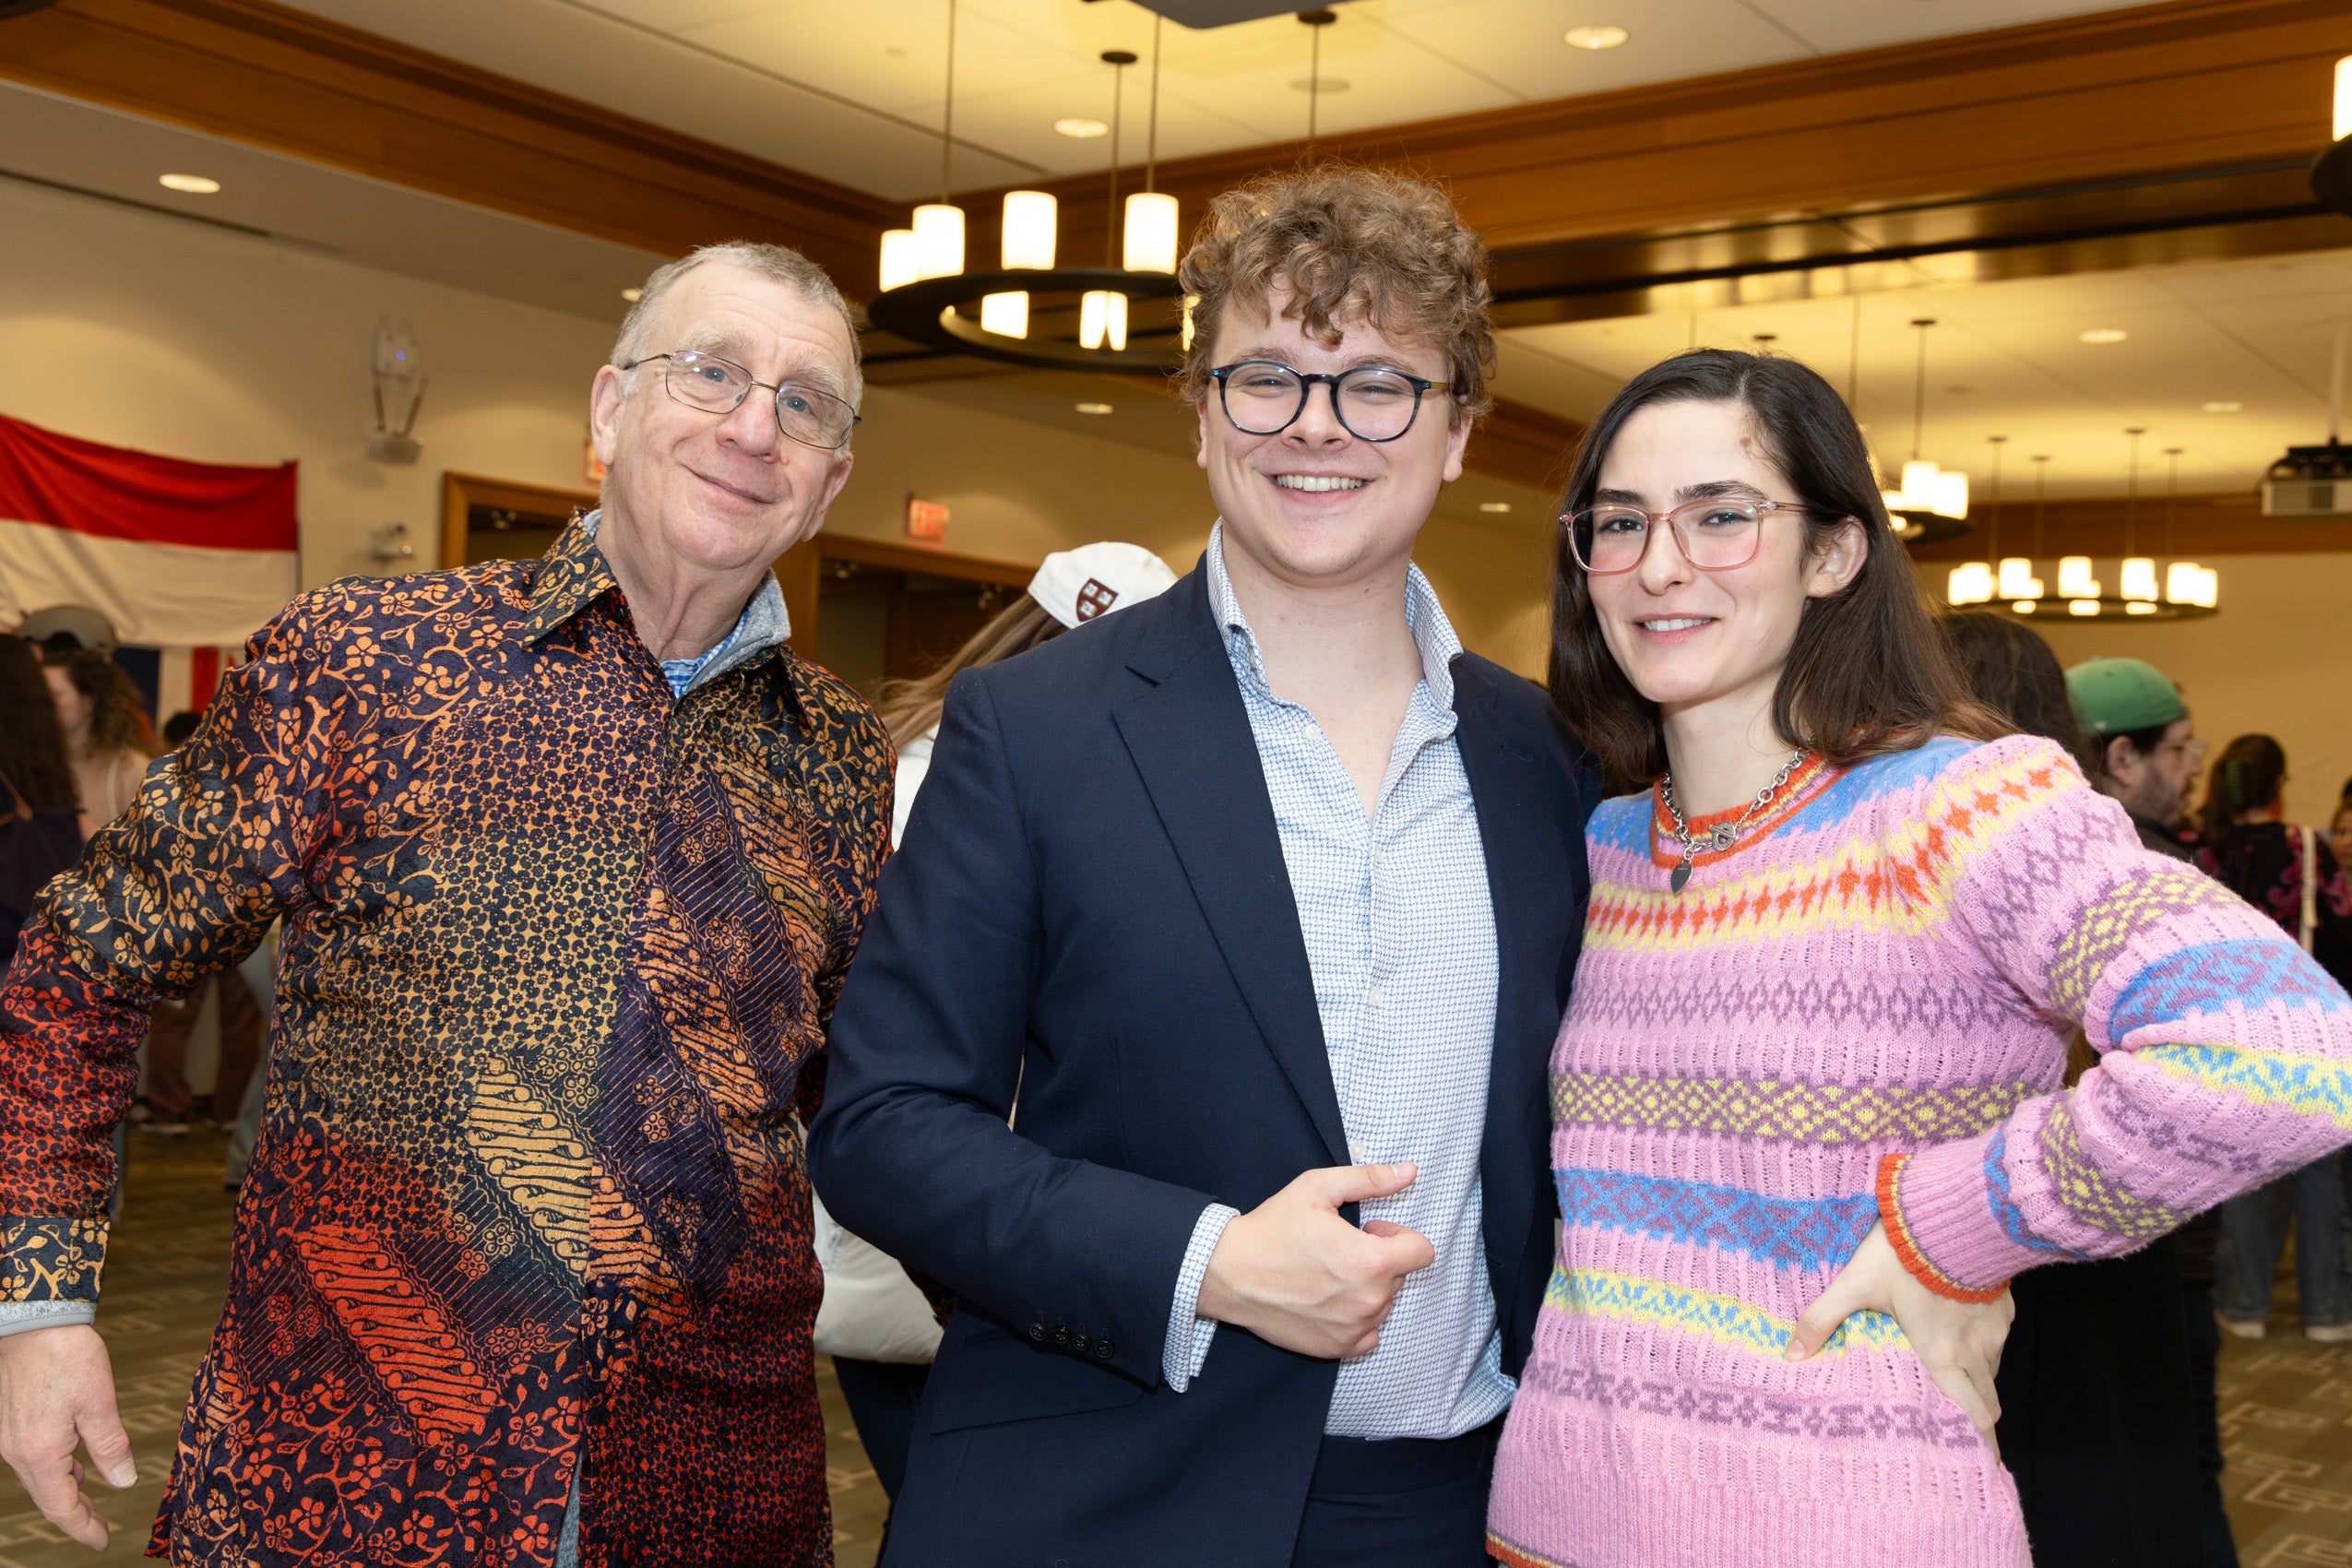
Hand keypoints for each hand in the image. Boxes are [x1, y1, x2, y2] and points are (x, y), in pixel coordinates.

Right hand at [0, 1324, 135, 1549]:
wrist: (32, 1320)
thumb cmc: (66, 1355)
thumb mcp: (99, 1401)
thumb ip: (109, 1445)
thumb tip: (122, 1482)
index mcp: (39, 1452)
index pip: (60, 1507)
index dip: (82, 1527)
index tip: (102, 1540)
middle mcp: (15, 1451)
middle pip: (46, 1496)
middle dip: (74, 1514)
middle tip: (99, 1527)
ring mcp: (6, 1437)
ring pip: (37, 1477)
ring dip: (64, 1491)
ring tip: (89, 1499)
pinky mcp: (7, 1421)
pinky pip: (30, 1457)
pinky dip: (52, 1468)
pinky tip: (72, 1463)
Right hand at [1195, 1163, 1434, 1360]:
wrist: (1229, 1273)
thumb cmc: (1272, 1229)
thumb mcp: (1317, 1189)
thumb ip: (1369, 1180)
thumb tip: (1410, 1173)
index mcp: (1371, 1262)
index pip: (1423, 1252)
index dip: (1399, 1236)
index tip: (1370, 1231)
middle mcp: (1369, 1301)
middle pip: (1399, 1276)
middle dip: (1378, 1259)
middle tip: (1339, 1249)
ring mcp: (1354, 1329)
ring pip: (1383, 1304)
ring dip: (1367, 1288)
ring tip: (1328, 1274)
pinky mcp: (1337, 1348)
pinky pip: (1369, 1334)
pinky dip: (1356, 1319)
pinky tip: (1328, 1301)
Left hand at [1786, 1222, 2014, 1444]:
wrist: (1953, 1211)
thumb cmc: (1904, 1251)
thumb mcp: (1855, 1284)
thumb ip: (1822, 1319)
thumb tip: (1792, 1354)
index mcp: (1941, 1354)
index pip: (1970, 1415)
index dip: (1978, 1446)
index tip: (1979, 1465)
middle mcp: (1975, 1349)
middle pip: (1988, 1404)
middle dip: (1979, 1425)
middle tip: (1965, 1438)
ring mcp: (1994, 1328)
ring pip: (1993, 1372)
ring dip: (1979, 1386)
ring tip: (1958, 1391)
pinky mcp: (2003, 1305)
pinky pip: (1998, 1341)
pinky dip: (1985, 1352)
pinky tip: (1964, 1341)